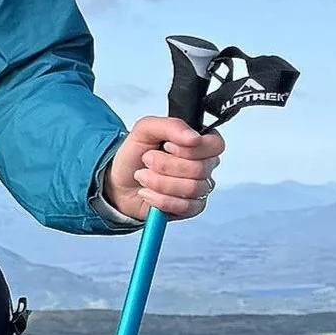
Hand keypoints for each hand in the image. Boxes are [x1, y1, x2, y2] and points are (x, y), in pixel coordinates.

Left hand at [106, 116, 223, 221]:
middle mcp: (203, 164)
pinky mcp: (191, 208)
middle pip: (201, 168)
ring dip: (160, 182)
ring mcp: (199, 188)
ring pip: (192, 188)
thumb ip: (171, 126)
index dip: (190, 149)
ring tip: (143, 177)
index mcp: (198, 142)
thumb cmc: (135, 156)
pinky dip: (161, 200)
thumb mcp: (145, 130)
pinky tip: (148, 193)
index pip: (215, 145)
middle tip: (147, 160)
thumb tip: (194, 137)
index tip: (167, 147)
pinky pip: (186, 207)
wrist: (120, 183)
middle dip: (166, 165)